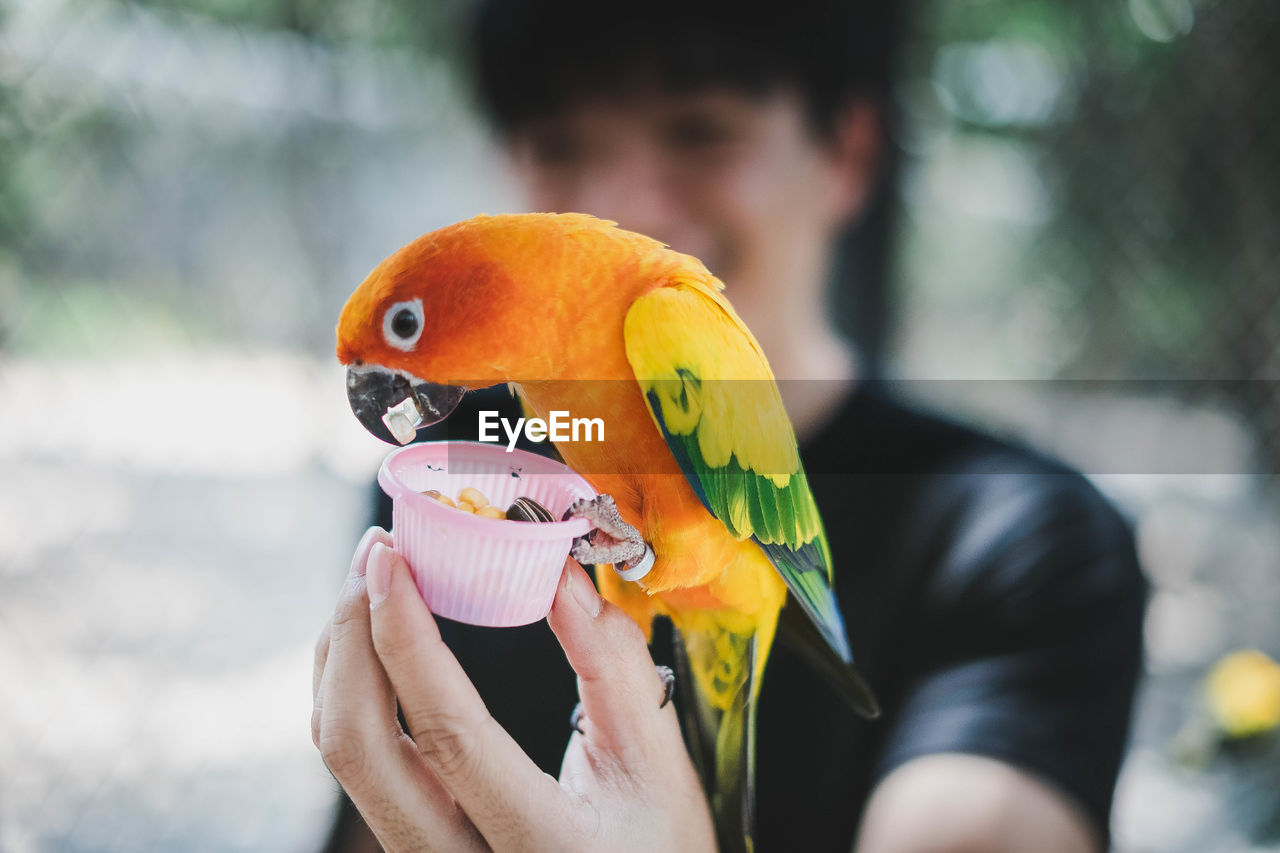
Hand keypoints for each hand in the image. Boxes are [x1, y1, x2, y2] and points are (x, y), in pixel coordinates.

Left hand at [312, 527, 716, 852]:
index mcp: (539, 843)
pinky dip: (355, 687)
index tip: (394, 562)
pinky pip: (359, 761)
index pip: (448, 734)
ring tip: (376, 577)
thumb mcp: (656, 763)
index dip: (407, 639)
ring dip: (345, 655)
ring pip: (346, 754)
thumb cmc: (656, 843)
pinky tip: (376, 637)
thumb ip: (614, 665)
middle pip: (360, 748)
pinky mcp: (409, 841)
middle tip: (378, 553)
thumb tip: (561, 572)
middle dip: (352, 636)